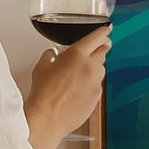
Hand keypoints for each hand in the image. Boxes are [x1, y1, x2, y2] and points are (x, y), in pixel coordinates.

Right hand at [25, 26, 110, 148]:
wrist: (48, 117)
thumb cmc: (43, 93)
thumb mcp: (41, 67)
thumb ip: (50, 56)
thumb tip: (52, 55)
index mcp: (77, 54)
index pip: (97, 37)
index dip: (103, 32)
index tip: (106, 30)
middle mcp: (90, 67)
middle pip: (103, 51)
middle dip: (100, 48)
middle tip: (95, 49)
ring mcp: (96, 82)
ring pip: (101, 69)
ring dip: (94, 68)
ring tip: (80, 74)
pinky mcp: (97, 97)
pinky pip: (97, 85)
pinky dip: (91, 84)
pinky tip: (78, 90)